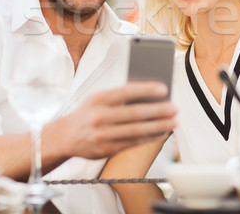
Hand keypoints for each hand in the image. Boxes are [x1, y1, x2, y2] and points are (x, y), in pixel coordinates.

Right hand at [52, 81, 177, 159]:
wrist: (65, 136)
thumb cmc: (88, 113)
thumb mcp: (98, 99)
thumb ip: (119, 97)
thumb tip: (149, 95)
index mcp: (98, 99)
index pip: (126, 92)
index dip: (146, 90)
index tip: (164, 89)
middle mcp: (99, 117)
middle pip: (134, 114)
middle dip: (158, 111)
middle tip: (174, 108)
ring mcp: (102, 135)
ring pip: (136, 131)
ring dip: (158, 126)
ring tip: (173, 122)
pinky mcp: (106, 149)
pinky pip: (132, 143)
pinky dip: (150, 138)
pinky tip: (161, 133)